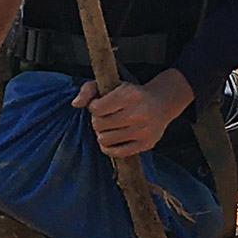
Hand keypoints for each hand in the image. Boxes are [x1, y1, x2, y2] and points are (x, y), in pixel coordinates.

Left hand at [74, 68, 194, 156]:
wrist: (162, 103)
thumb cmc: (131, 94)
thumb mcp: (112, 84)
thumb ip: (89, 89)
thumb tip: (75, 104)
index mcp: (129, 95)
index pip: (97, 108)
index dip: (93, 107)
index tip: (99, 105)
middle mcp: (138, 113)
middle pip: (99, 125)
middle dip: (97, 121)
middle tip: (104, 117)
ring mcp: (143, 130)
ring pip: (105, 140)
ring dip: (102, 134)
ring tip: (108, 128)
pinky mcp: (146, 144)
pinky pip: (117, 153)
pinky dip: (109, 148)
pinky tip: (110, 140)